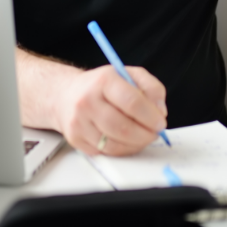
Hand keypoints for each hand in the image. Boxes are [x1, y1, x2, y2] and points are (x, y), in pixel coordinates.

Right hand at [53, 64, 167, 156]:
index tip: (160, 122)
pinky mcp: (75, 139)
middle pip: (123, 127)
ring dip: (135, 144)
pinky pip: (105, 152)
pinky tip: (125, 140)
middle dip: (145, 134)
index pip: (132, 101)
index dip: (150, 116)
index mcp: (104, 80)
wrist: (66, 94)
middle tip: (154, 133)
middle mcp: (87, 101)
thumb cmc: (100, 86)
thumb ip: (151, 87)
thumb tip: (160, 110)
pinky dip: (121, 149)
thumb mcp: (127, 74)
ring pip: (114, 144)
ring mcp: (79, 122)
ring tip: (142, 136)